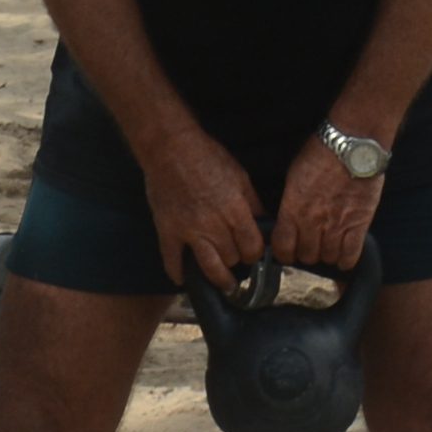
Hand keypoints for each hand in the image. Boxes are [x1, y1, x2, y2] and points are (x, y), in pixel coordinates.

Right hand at [141, 135, 266, 293]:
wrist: (170, 147)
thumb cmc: (208, 156)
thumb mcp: (240, 176)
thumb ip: (252, 203)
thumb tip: (263, 223)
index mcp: (235, 210)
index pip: (253, 247)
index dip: (256, 253)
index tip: (254, 253)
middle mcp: (214, 224)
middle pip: (232, 258)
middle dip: (238, 261)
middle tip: (238, 261)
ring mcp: (189, 230)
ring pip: (208, 267)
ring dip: (219, 278)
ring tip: (224, 284)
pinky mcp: (167, 230)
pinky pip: (172, 260)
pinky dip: (177, 274)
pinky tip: (183, 280)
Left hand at [267, 146, 379, 272]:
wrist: (352, 146)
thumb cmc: (321, 153)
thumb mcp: (294, 176)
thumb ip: (290, 202)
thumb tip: (288, 218)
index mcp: (293, 210)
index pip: (282, 248)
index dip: (284, 253)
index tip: (288, 250)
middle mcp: (312, 223)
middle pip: (306, 256)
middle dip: (307, 253)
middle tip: (312, 244)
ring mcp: (336, 226)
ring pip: (327, 259)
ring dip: (327, 255)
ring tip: (329, 245)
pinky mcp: (358, 226)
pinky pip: (350, 256)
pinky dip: (346, 259)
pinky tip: (345, 253)